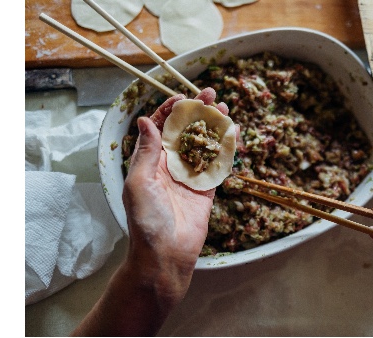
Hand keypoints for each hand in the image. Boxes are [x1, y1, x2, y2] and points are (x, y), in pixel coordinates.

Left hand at [71, 88, 228, 335]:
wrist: (165, 254)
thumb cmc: (146, 220)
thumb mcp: (139, 182)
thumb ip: (147, 152)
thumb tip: (147, 120)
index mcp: (150, 161)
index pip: (161, 128)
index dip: (171, 110)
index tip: (183, 97)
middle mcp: (170, 166)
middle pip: (186, 132)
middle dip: (197, 112)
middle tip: (211, 95)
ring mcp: (190, 177)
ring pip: (204, 144)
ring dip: (214, 126)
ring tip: (225, 108)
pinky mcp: (206, 189)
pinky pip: (218, 165)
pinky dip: (226, 148)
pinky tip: (233, 133)